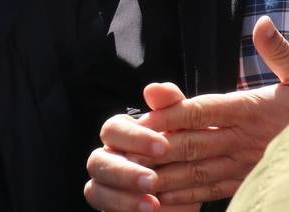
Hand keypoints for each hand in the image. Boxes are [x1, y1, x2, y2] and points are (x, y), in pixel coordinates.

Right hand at [83, 83, 180, 211]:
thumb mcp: (182, 124)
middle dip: (124, 172)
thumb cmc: (181, 148)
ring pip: (95, 191)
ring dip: (122, 199)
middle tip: (154, 180)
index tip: (163, 146)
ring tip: (152, 205)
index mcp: (120, 135)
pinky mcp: (112, 208)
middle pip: (97, 162)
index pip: (112, 129)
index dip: (134, 138)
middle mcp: (107, 159)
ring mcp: (107, 187)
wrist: (193, 183)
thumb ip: (170, 104)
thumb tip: (153, 88)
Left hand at [84, 17, 288, 208]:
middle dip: (159, 145)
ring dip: (166, 174)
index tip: (146, 115)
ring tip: (134, 178)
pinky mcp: (248, 181)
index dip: (175, 112)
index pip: (207, 109)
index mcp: (253, 109)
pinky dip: (187, 195)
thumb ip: (280, 52)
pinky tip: (163, 199)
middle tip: (126, 149)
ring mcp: (245, 164)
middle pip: (194, 142)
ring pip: (198, 170)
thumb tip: (262, 22)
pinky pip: (212, 190)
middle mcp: (244, 139)